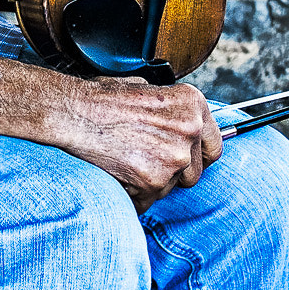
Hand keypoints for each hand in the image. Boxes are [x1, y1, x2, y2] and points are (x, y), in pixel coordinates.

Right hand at [0, 56, 223, 212]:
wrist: (74, 112)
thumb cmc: (104, 99)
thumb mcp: (148, 88)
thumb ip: (174, 111)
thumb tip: (184, 129)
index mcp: (192, 104)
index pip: (214, 147)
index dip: (197, 156)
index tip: (184, 160)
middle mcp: (189, 130)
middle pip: (194, 173)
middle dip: (172, 173)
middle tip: (144, 159)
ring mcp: (173, 158)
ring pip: (170, 189)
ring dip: (152, 183)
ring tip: (126, 160)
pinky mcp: (153, 181)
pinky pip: (149, 201)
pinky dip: (134, 194)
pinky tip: (118, 171)